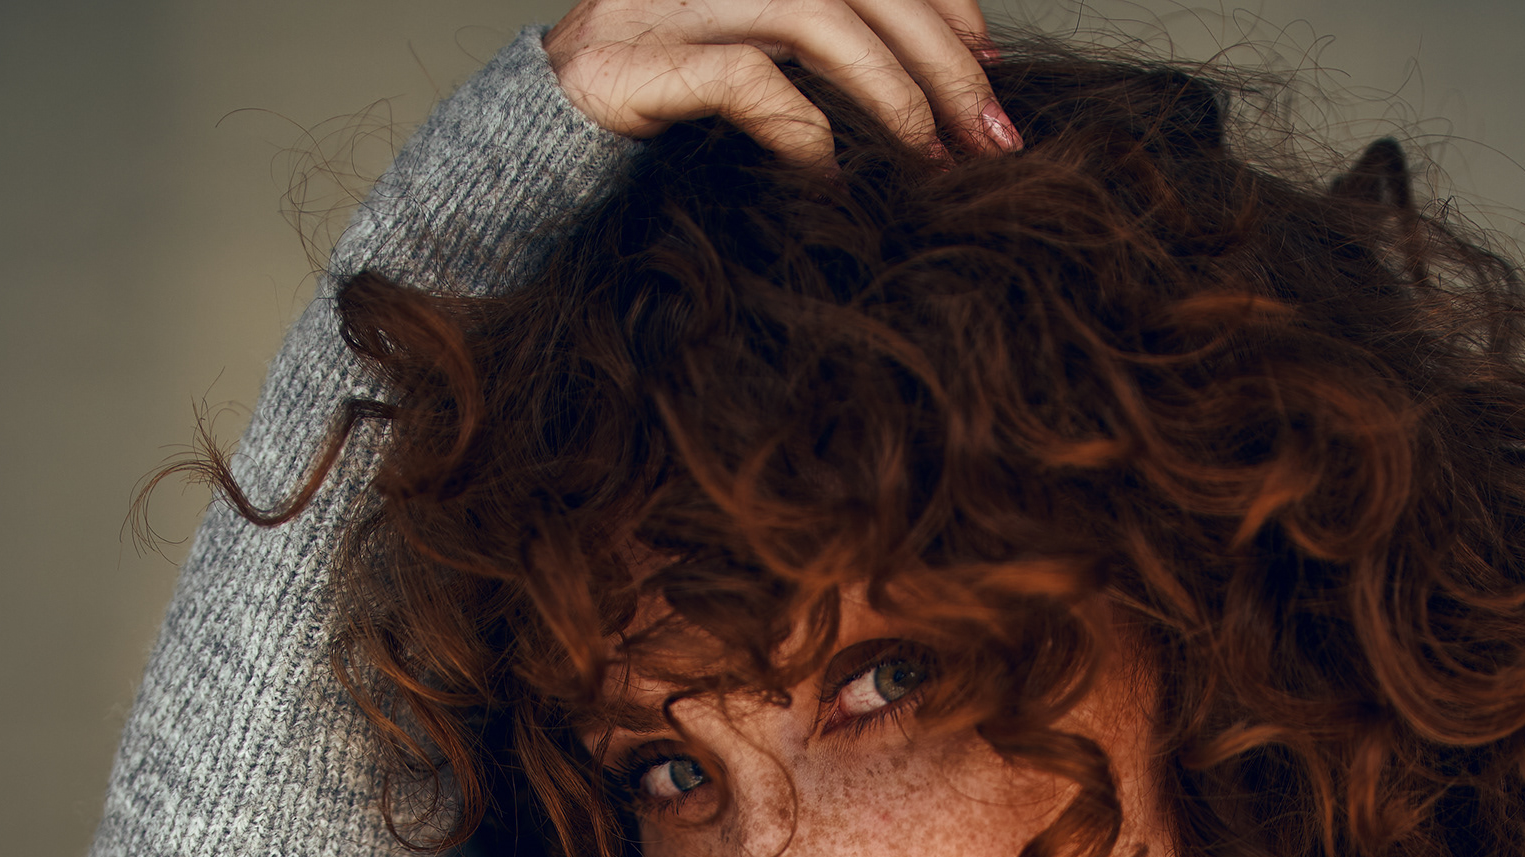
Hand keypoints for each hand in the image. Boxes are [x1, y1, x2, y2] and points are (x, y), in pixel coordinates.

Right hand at [543, 0, 1019, 169]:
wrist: (532, 147)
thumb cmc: (659, 119)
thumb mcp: (757, 69)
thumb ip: (828, 56)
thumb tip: (946, 89)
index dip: (943, 4)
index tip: (992, 67)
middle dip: (941, 57)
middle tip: (991, 131)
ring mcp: (674, 4)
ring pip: (815, 15)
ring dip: (891, 90)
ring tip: (931, 154)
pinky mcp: (637, 62)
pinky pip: (744, 77)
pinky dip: (800, 125)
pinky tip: (828, 172)